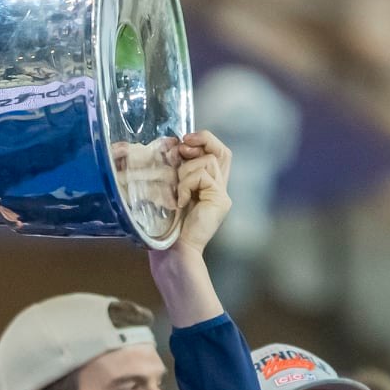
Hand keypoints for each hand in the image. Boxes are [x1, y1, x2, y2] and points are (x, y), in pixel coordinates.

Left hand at [159, 130, 231, 259]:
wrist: (173, 249)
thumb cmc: (166, 223)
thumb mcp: (170, 188)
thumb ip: (176, 169)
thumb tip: (172, 144)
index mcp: (208, 184)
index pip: (216, 152)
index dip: (203, 140)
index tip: (182, 140)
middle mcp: (219, 187)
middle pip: (223, 151)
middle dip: (204, 140)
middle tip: (183, 145)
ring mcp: (222, 193)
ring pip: (207, 161)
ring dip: (185, 171)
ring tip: (176, 191)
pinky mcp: (220, 198)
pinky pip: (202, 176)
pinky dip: (185, 185)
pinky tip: (179, 201)